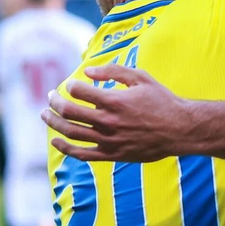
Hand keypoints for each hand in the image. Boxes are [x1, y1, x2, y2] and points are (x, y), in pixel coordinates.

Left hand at [42, 64, 199, 162]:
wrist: (179, 130)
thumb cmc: (161, 100)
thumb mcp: (141, 78)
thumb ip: (113, 71)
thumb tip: (87, 71)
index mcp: (114, 101)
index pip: (78, 91)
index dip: (70, 85)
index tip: (71, 84)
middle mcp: (108, 122)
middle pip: (69, 111)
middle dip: (55, 101)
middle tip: (49, 96)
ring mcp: (108, 140)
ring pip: (71, 133)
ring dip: (53, 123)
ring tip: (45, 114)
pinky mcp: (112, 155)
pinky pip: (82, 154)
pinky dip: (65, 148)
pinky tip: (56, 140)